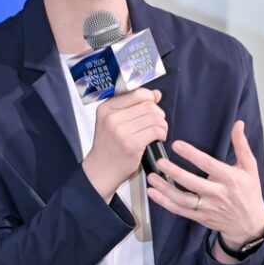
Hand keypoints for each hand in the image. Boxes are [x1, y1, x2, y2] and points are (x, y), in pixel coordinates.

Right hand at [82, 88, 167, 202]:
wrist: (101, 170)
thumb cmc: (108, 147)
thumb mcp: (113, 122)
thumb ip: (133, 106)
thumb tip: (156, 94)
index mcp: (106, 108)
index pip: (137, 93)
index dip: (150, 98)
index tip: (153, 106)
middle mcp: (112, 117)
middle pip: (148, 105)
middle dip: (158, 114)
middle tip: (157, 123)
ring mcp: (121, 131)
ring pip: (155, 118)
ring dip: (162, 125)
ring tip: (158, 132)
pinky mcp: (132, 144)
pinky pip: (156, 131)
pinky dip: (162, 134)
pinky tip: (158, 139)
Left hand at [146, 120, 263, 245]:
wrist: (249, 223)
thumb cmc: (249, 192)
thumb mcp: (250, 167)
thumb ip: (241, 145)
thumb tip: (238, 124)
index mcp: (229, 178)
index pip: (208, 165)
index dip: (192, 155)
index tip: (177, 145)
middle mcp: (218, 193)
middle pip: (193, 183)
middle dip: (175, 172)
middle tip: (160, 162)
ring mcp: (208, 207)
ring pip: (183, 199)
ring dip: (166, 189)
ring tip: (152, 177)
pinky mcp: (200, 217)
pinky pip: (180, 210)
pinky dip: (165, 203)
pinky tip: (153, 193)